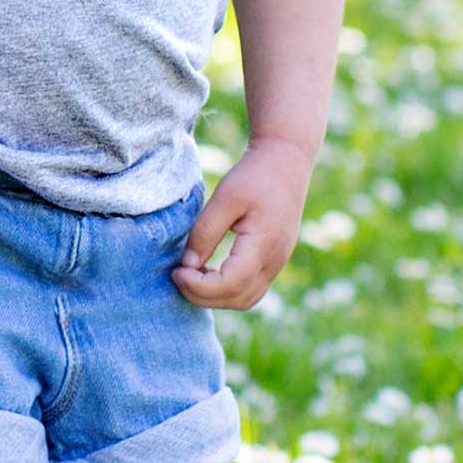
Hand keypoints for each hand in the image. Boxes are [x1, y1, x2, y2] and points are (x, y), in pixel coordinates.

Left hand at [171, 139, 315, 309]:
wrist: (286, 163)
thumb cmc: (255, 176)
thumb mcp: (225, 197)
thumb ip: (205, 232)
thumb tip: (187, 265)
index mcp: (264, 246)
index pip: (230, 285)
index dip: (199, 286)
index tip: (176, 271)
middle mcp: (275, 262)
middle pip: (238, 299)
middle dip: (203, 296)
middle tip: (177, 276)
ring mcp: (277, 264)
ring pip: (245, 299)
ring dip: (215, 297)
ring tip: (190, 276)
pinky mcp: (274, 261)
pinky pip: (250, 289)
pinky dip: (227, 290)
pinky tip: (207, 273)